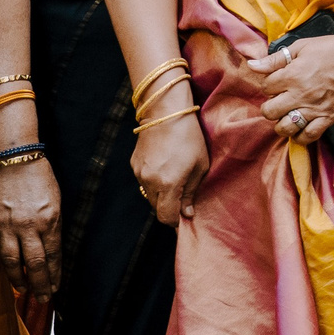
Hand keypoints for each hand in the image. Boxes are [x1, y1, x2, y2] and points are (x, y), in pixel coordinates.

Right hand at [0, 154, 60, 295]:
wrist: (12, 157)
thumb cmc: (38, 177)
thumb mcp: (55, 201)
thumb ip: (51, 227)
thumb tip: (50, 252)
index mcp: (48, 220)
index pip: (53, 256)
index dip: (54, 275)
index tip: (54, 287)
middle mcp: (26, 226)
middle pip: (33, 264)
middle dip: (39, 284)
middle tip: (41, 298)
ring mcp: (4, 224)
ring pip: (9, 261)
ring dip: (16, 279)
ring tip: (22, 288)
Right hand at [131, 98, 208, 226]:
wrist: (166, 113)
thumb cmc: (190, 138)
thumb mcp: (199, 166)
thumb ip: (191, 192)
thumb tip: (187, 214)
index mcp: (169, 183)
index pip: (166, 216)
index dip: (175, 221)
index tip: (183, 217)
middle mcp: (150, 182)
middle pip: (157, 208)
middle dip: (169, 207)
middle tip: (182, 196)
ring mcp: (139, 173)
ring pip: (149, 196)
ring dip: (161, 195)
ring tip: (175, 177)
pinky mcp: (134, 165)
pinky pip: (144, 182)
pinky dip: (153, 182)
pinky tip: (164, 167)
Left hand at [251, 31, 333, 147]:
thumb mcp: (302, 46)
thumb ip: (275, 58)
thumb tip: (252, 65)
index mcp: (292, 75)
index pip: (265, 87)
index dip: (269, 85)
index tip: (278, 82)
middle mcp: (300, 95)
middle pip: (269, 111)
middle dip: (270, 106)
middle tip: (280, 100)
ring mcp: (314, 109)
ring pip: (285, 127)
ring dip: (282, 123)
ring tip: (287, 115)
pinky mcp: (329, 118)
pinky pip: (309, 136)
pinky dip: (301, 136)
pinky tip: (300, 128)